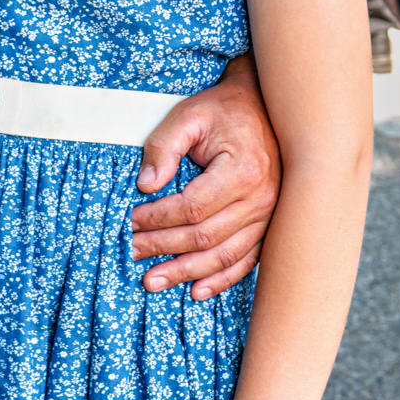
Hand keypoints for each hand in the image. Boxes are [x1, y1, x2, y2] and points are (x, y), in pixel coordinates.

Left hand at [132, 56, 279, 299]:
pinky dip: (221, 279)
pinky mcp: (269, 225)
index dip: (158, 218)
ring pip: (224, 255)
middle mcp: (261, 198)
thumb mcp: (189, 115)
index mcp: (242, 170)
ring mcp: (270, 216)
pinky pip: (247, 260)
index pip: (192, 207)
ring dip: (186, 272)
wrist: (267, 109)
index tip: (130, 221)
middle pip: (205, 236)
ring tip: (152, 281)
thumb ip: (163, 146)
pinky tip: (196, 290)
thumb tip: (145, 185)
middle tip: (130, 252)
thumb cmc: (224, 112)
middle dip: (163, 248)